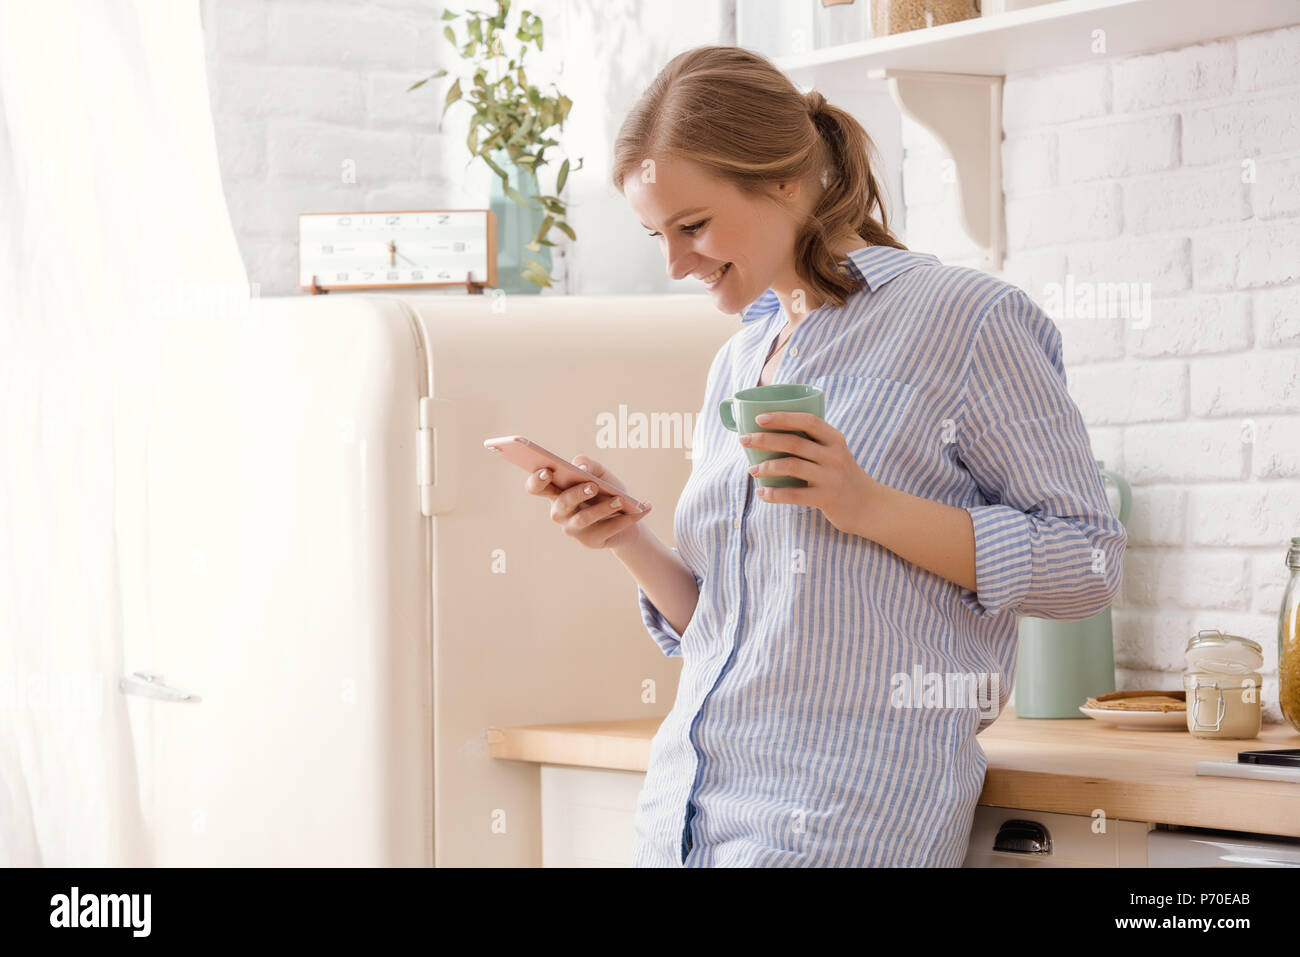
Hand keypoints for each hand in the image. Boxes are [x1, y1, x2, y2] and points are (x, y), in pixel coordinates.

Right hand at [523, 454, 652, 549]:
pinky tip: (644, 507)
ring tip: (620, 500)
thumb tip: (581, 470)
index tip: (547, 471)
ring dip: (603, 508)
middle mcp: (560, 512)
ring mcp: (573, 529)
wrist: (626, 514)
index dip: (537, 480)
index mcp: (556, 492)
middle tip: (593, 486)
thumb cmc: (606, 490)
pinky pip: (608, 528)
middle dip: (576, 494)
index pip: (536, 487)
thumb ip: (588, 464)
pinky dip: (627, 518)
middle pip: (561, 503)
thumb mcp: (599, 473)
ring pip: (584, 518)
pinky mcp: (591, 541)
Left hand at [739, 411, 882, 537]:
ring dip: (766, 467)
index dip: (782, 417)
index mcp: (835, 439)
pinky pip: (794, 495)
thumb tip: (770, 433)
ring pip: (791, 466)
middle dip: (764, 440)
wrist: (868, 505)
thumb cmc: (842, 475)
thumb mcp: (834, 452)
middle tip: (743, 441)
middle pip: (794, 443)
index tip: (758, 418)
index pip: (807, 421)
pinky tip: (762, 492)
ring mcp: (831, 478)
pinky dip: (774, 493)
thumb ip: (812, 442)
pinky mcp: (827, 499)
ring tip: (751, 469)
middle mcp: (835, 456)